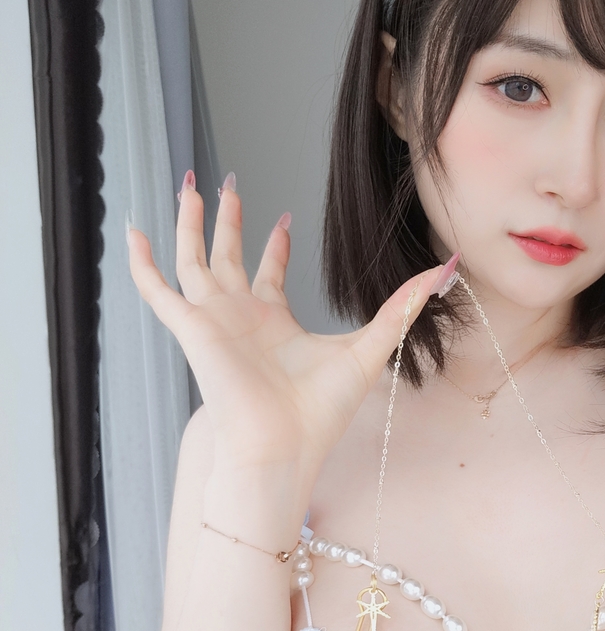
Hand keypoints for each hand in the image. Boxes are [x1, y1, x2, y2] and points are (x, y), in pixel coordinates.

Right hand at [127, 173, 454, 478]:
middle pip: (226, 257)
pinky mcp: (191, 328)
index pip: (267, 274)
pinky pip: (157, 290)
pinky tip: (134, 232)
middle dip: (225, 220)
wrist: (283, 445)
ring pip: (192, 259)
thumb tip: (444, 271)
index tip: (280, 217)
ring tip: (187, 184)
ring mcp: (212, 321)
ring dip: (189, 224)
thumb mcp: (370, 346)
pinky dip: (142, 263)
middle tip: (225, 185)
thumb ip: (401, 307)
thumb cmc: (320, 414)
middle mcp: (239, 318)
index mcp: (274, 323)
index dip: (271, 244)